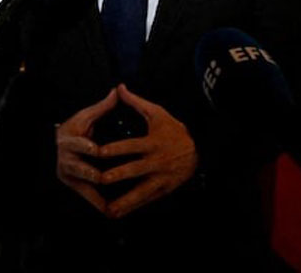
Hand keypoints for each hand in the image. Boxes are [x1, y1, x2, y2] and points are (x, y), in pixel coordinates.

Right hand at [55, 88, 117, 212]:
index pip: (77, 143)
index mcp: (68, 138)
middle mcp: (64, 157)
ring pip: (81, 184)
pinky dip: (96, 202)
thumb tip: (117, 90)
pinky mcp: (72, 183)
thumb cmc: (78, 126)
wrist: (61, 142)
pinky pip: (85, 195)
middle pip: (76, 166)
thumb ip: (103, 106)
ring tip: (107, 202)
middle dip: (89, 172)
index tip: (96, 149)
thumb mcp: (87, 115)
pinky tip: (108, 211)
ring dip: (93, 193)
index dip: (86, 146)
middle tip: (101, 178)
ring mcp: (67, 172)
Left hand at [99, 84, 197, 218]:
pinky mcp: (165, 189)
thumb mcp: (158, 113)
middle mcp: (157, 161)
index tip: (99, 153)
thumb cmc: (174, 129)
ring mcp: (162, 177)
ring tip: (108, 209)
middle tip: (100, 180)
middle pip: (135, 170)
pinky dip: (134, 207)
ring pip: (141, 191)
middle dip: (117, 176)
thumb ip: (136, 102)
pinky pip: (147, 199)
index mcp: (153, 142)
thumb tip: (119, 87)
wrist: (201, 148)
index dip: (115, 149)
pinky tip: (120, 213)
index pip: (131, 146)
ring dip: (124, 200)